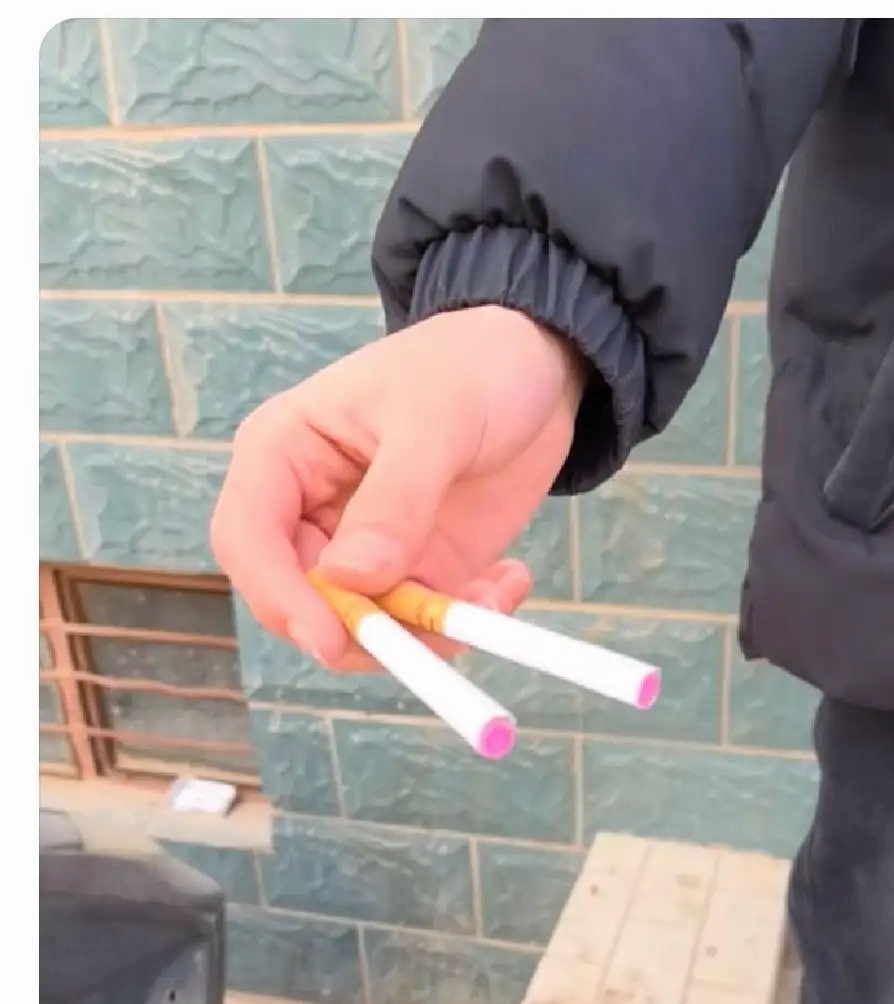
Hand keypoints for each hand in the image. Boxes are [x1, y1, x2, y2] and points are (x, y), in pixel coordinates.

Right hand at [210, 306, 585, 671]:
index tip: (332, 638)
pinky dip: (466, 619)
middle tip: (435, 631)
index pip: (247, 540)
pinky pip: (422, 621)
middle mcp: (310, 510)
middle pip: (302, 601)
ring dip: (425, 631)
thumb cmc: (470, 366)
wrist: (536, 365)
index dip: (279, 598)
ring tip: (494, 595)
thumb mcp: (436, 420)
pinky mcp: (417, 567)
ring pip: (365, 625)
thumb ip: (395, 499)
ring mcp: (365, 546)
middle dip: (364, 630)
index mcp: (282, 454)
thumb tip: (351, 579)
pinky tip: (510, 579)